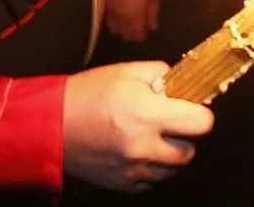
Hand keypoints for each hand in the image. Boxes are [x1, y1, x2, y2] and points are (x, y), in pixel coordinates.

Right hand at [63, 61, 214, 192]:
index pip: (201, 124)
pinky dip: (150, 168)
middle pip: (189, 151)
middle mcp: (144, 146)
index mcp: (149, 114)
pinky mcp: (122, 183)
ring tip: (149, 137)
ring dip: (168, 154)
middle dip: (183, 136)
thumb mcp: (127, 71)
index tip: (191, 108)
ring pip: (172, 168)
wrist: (51, 124)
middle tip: (168, 122)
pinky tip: (136, 151)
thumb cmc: (88, 93)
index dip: (199, 113)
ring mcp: (133, 169)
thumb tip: (180, 84)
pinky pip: (151, 181)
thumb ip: (161, 74)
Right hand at [105, 0, 160, 41]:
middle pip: (123, 34)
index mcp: (134, 15)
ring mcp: (109, 8)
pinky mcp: (102, 0)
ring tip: (127, 21)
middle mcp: (119, 16)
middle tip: (137, 27)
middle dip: (130, 33)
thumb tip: (153, 28)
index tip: (145, 33)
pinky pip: (106, 17)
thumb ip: (153, 12)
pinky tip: (118, 14)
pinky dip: (112, 19)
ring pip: (113, 27)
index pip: (136, 35)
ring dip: (120, 27)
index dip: (141, 36)